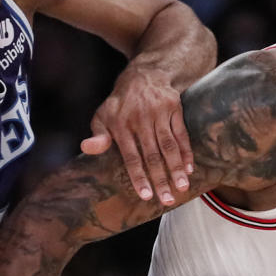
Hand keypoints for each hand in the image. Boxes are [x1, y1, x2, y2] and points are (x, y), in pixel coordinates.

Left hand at [80, 66, 191, 205]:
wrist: (143, 75)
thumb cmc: (120, 104)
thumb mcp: (102, 117)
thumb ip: (97, 136)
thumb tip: (86, 149)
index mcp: (120, 125)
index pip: (131, 157)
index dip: (139, 177)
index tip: (146, 197)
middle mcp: (140, 119)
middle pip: (152, 155)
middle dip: (160, 179)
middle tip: (167, 200)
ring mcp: (159, 113)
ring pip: (169, 146)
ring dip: (176, 168)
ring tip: (182, 188)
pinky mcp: (174, 108)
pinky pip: (181, 133)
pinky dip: (186, 152)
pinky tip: (189, 168)